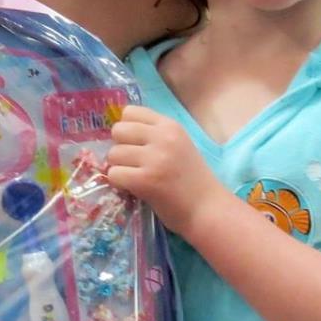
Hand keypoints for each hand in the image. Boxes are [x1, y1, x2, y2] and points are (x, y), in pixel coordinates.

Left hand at [106, 106, 220, 236]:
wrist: (207, 208)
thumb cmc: (192, 180)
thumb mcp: (178, 145)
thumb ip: (154, 135)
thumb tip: (120, 132)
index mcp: (170, 126)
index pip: (130, 112)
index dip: (127, 129)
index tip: (135, 144)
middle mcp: (163, 137)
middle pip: (118, 130)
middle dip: (120, 147)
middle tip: (132, 162)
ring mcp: (154, 158)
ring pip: (113, 154)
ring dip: (119, 167)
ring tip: (134, 177)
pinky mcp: (145, 180)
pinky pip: (114, 174)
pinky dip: (118, 183)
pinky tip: (133, 188)